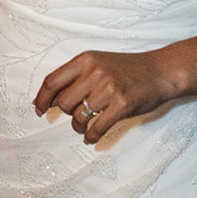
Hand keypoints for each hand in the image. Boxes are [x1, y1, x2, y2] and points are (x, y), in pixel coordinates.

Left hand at [33, 48, 180, 143]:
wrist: (159, 71)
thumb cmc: (127, 69)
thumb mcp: (99, 63)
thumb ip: (76, 77)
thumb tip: (52, 99)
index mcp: (85, 59)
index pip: (52, 80)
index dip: (41, 98)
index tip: (38, 110)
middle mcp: (94, 72)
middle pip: (64, 102)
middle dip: (67, 113)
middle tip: (76, 116)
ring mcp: (109, 88)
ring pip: (79, 117)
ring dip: (79, 127)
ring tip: (84, 127)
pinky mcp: (122, 105)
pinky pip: (97, 128)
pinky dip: (91, 137)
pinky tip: (91, 138)